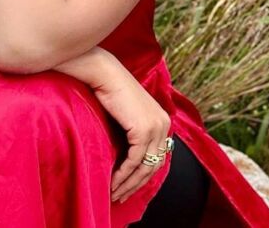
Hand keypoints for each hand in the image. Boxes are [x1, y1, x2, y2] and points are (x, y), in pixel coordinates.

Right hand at [90, 57, 170, 203]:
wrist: (104, 73)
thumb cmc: (110, 90)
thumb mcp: (128, 113)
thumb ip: (133, 131)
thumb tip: (129, 157)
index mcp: (163, 120)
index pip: (157, 156)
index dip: (143, 175)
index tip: (128, 187)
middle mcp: (163, 124)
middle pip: (154, 165)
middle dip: (137, 184)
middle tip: (121, 196)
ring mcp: (155, 127)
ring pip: (145, 167)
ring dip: (129, 183)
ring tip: (115, 193)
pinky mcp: (143, 129)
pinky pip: (134, 160)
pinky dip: (123, 174)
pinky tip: (113, 181)